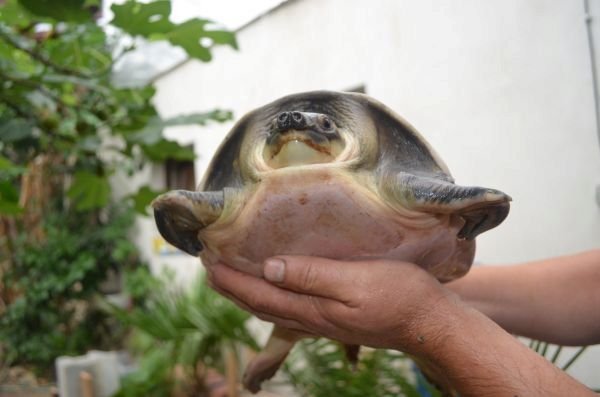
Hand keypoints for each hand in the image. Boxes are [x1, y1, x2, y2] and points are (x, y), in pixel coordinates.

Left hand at [206, 256, 454, 352]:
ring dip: (248, 293)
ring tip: (231, 278)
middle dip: (232, 288)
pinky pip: (291, 307)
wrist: (429, 322)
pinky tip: (274, 287)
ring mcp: (324, 321)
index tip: (207, 263)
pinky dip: (271, 297)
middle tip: (209, 268)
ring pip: (274, 308)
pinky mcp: (336, 317)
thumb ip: (312, 275)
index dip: (232, 281)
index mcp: (312, 309)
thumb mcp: (355, 281)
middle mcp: (312, 318)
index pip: (260, 295)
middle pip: (261, 304)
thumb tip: (269, 268)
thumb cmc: (399, 295)